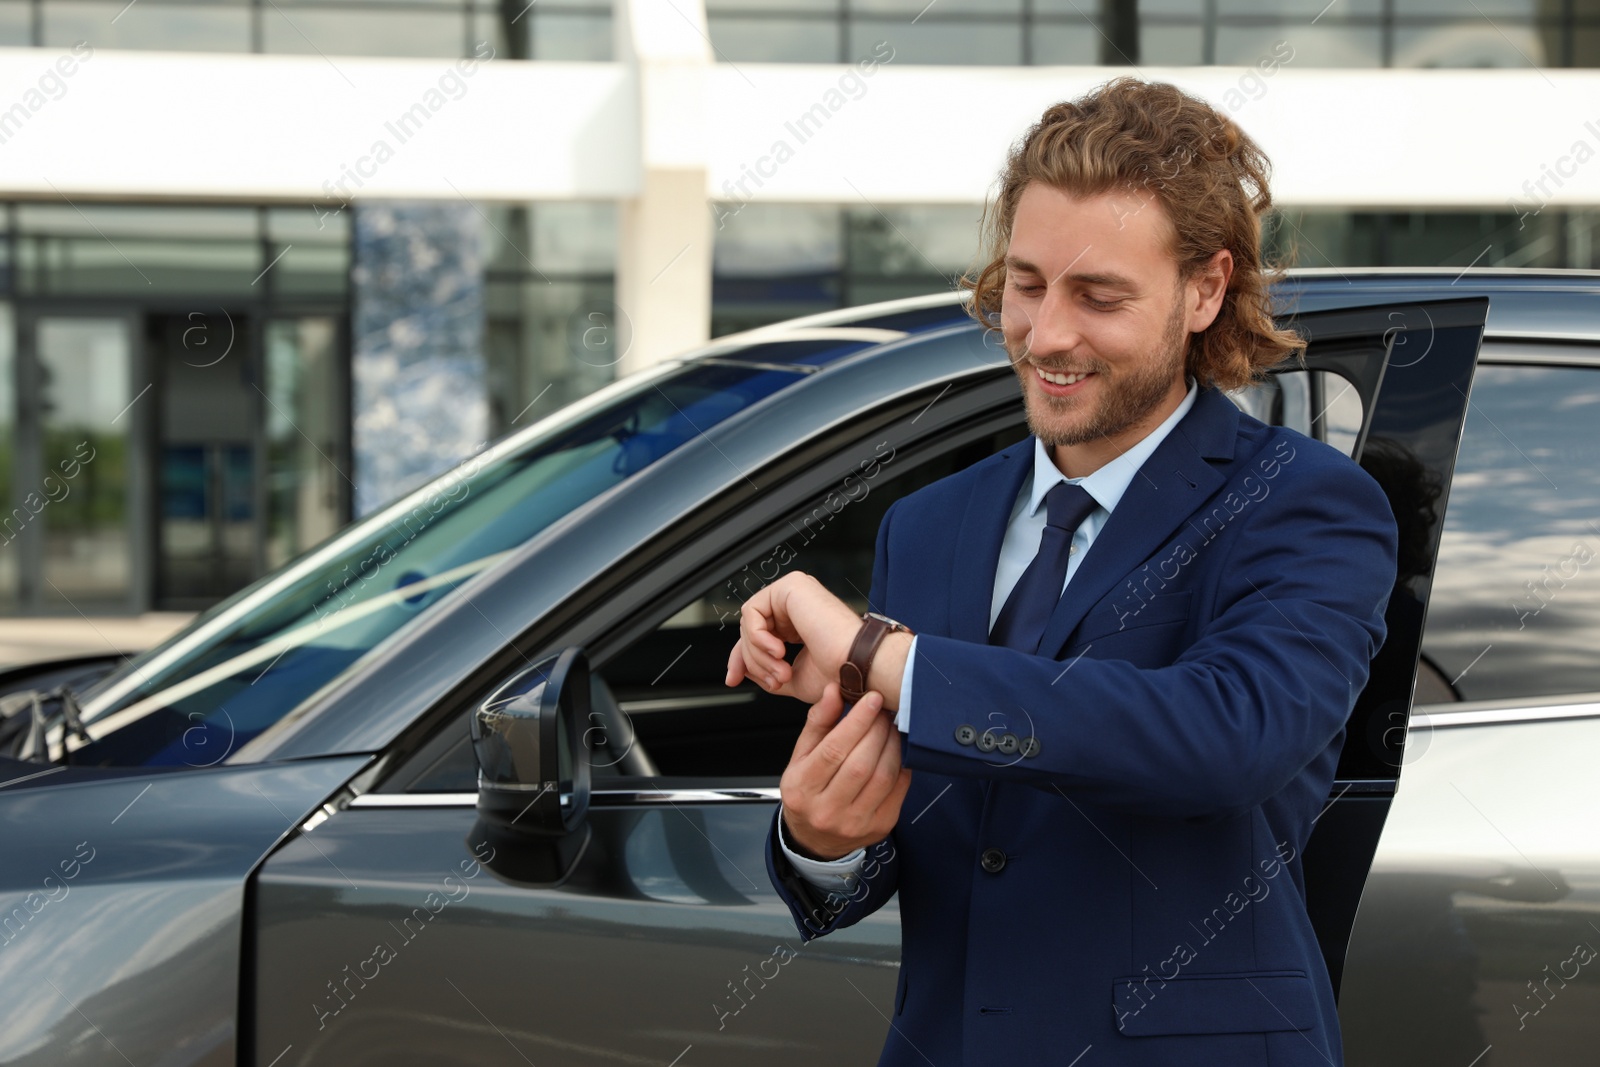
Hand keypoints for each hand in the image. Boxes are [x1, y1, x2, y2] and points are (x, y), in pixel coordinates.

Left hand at [724, 571, 858, 704]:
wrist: (857, 666)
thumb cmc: (836, 673)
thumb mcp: (792, 677)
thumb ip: (767, 670)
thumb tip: (743, 669)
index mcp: (797, 621)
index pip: (758, 634)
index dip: (742, 658)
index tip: (733, 680)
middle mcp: (795, 603)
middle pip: (751, 629)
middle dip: (753, 661)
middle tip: (775, 680)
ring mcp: (793, 591)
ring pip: (750, 623)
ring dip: (759, 655)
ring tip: (781, 671)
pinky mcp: (791, 586)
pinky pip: (753, 612)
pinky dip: (758, 638)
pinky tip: (779, 652)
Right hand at [779, 683, 911, 859]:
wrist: (815, 839)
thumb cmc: (808, 791)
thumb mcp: (801, 756)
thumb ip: (818, 722)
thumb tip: (834, 690)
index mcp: (802, 787)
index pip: (833, 750)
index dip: (856, 721)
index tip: (872, 698)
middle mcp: (826, 810)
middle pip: (860, 764)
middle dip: (877, 730)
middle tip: (884, 710)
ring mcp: (855, 823)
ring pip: (882, 777)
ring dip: (892, 744)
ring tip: (891, 726)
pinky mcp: (880, 827)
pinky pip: (898, 790)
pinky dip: (902, 764)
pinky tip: (897, 748)